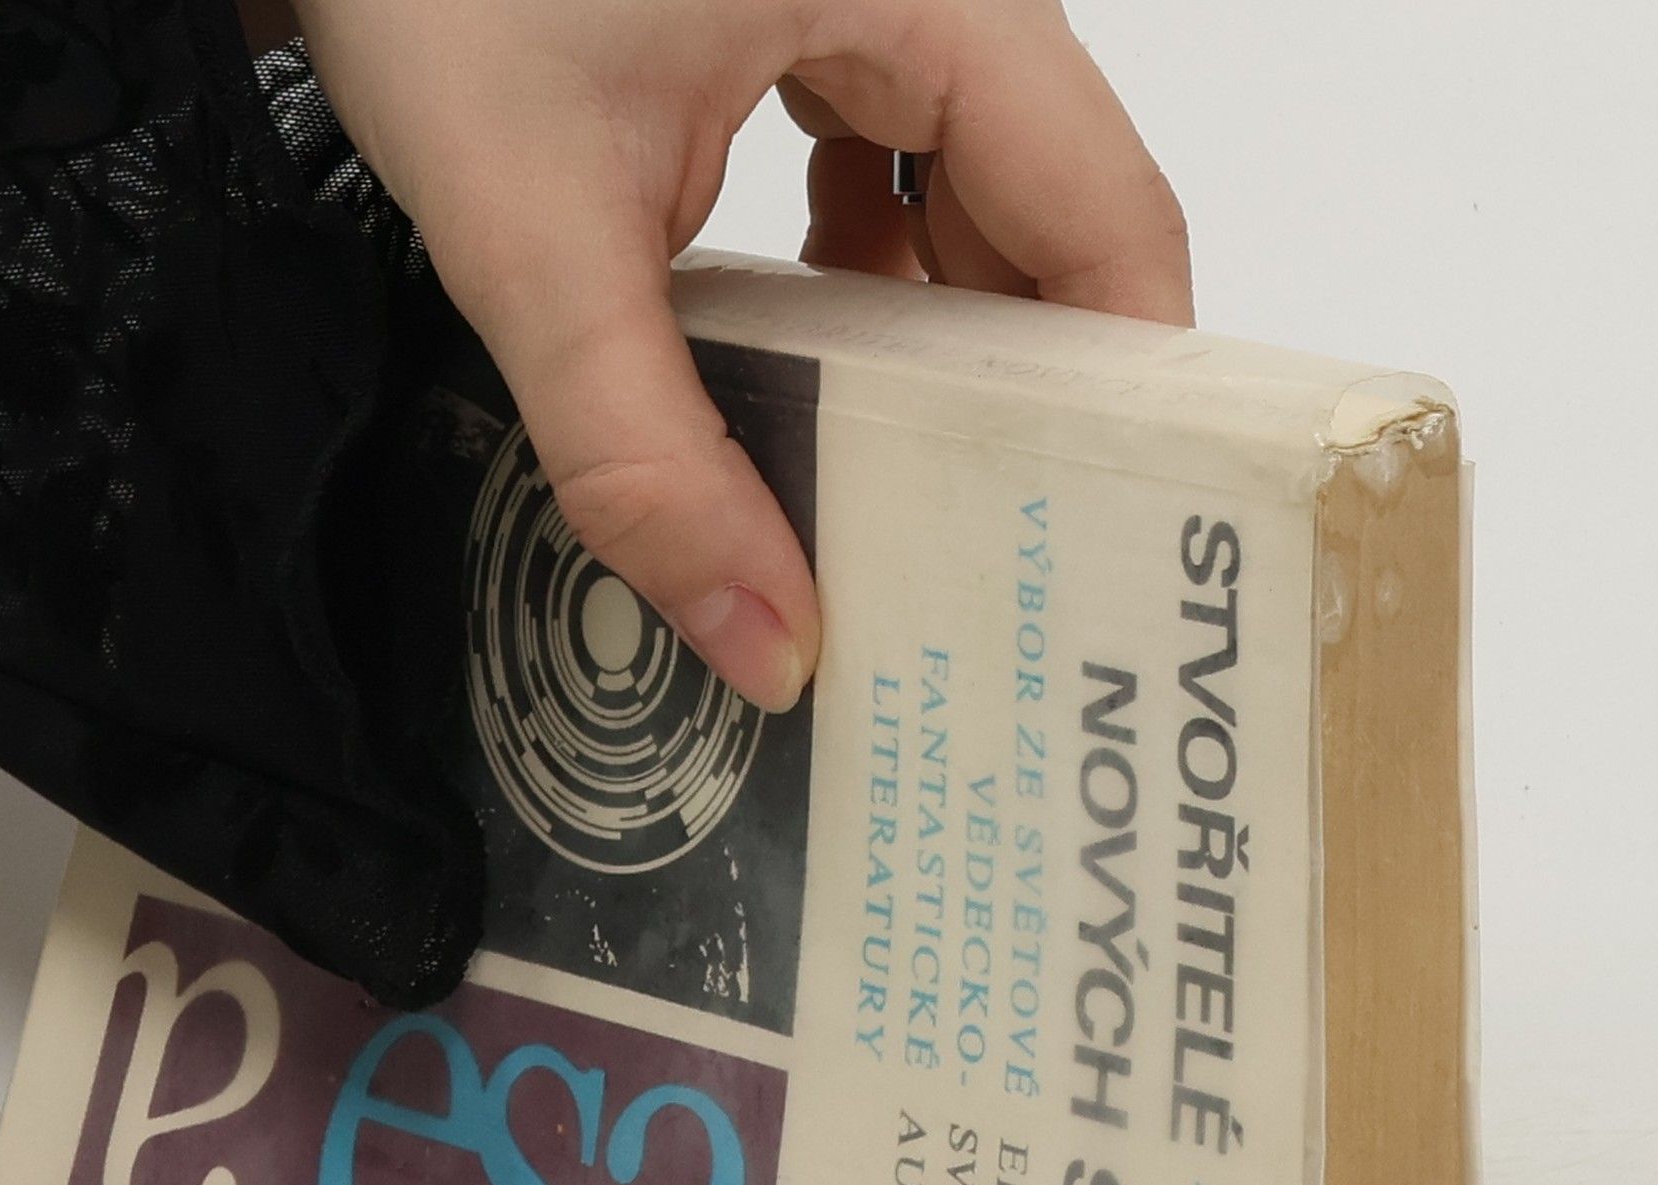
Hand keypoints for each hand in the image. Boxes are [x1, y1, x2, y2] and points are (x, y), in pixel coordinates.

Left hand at [291, 0, 1190, 710]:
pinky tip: (808, 353)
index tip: (1095, 541)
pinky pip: (894, 157)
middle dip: (1018, 394)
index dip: (1121, 391)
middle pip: (1055, 216)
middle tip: (987, 559)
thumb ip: (648, 458)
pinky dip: (868, 271)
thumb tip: (767, 647)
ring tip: (897, 488)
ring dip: (937, 344)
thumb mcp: (536, 234)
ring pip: (977, 195)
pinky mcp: (812, 10)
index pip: (1109, 213)